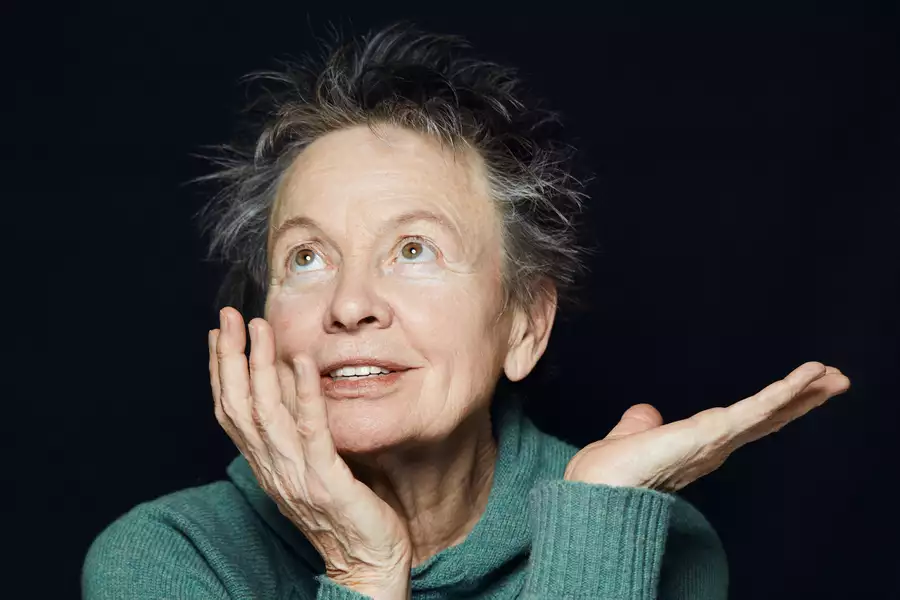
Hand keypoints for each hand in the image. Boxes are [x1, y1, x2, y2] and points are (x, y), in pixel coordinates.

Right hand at [208, 307, 411, 598]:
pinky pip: (311, 432)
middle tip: (229, 317)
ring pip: (266, 414)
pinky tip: (302, 363)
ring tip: (260, 328)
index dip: (221, 371)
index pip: (231, 413)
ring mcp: (296, 476)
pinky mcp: (327, 481)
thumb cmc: (345, 513)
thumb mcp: (310, 466)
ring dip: (259, 367)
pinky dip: (303, 395)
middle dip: (230, 358)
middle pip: (238, 407)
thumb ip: (296, 430)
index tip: (218, 334)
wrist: (367, 563)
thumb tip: (286, 381)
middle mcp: (272, 469)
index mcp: (266, 466)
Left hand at [564, 362, 850, 491]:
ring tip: (833, 375)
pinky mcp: (715, 433)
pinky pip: (757, 408)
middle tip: (835, 380)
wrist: (600, 494)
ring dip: (803, 392)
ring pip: (769, 411)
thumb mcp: (631, 439)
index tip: (799, 391)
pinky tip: (807, 376)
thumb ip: (642, 425)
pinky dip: (784, 392)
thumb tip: (646, 414)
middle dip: (803, 400)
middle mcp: (716, 446)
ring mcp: (718, 440)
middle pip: (769, 417)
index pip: (747, 421)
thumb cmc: (610, 477)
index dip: (775, 407)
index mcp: (699, 445)